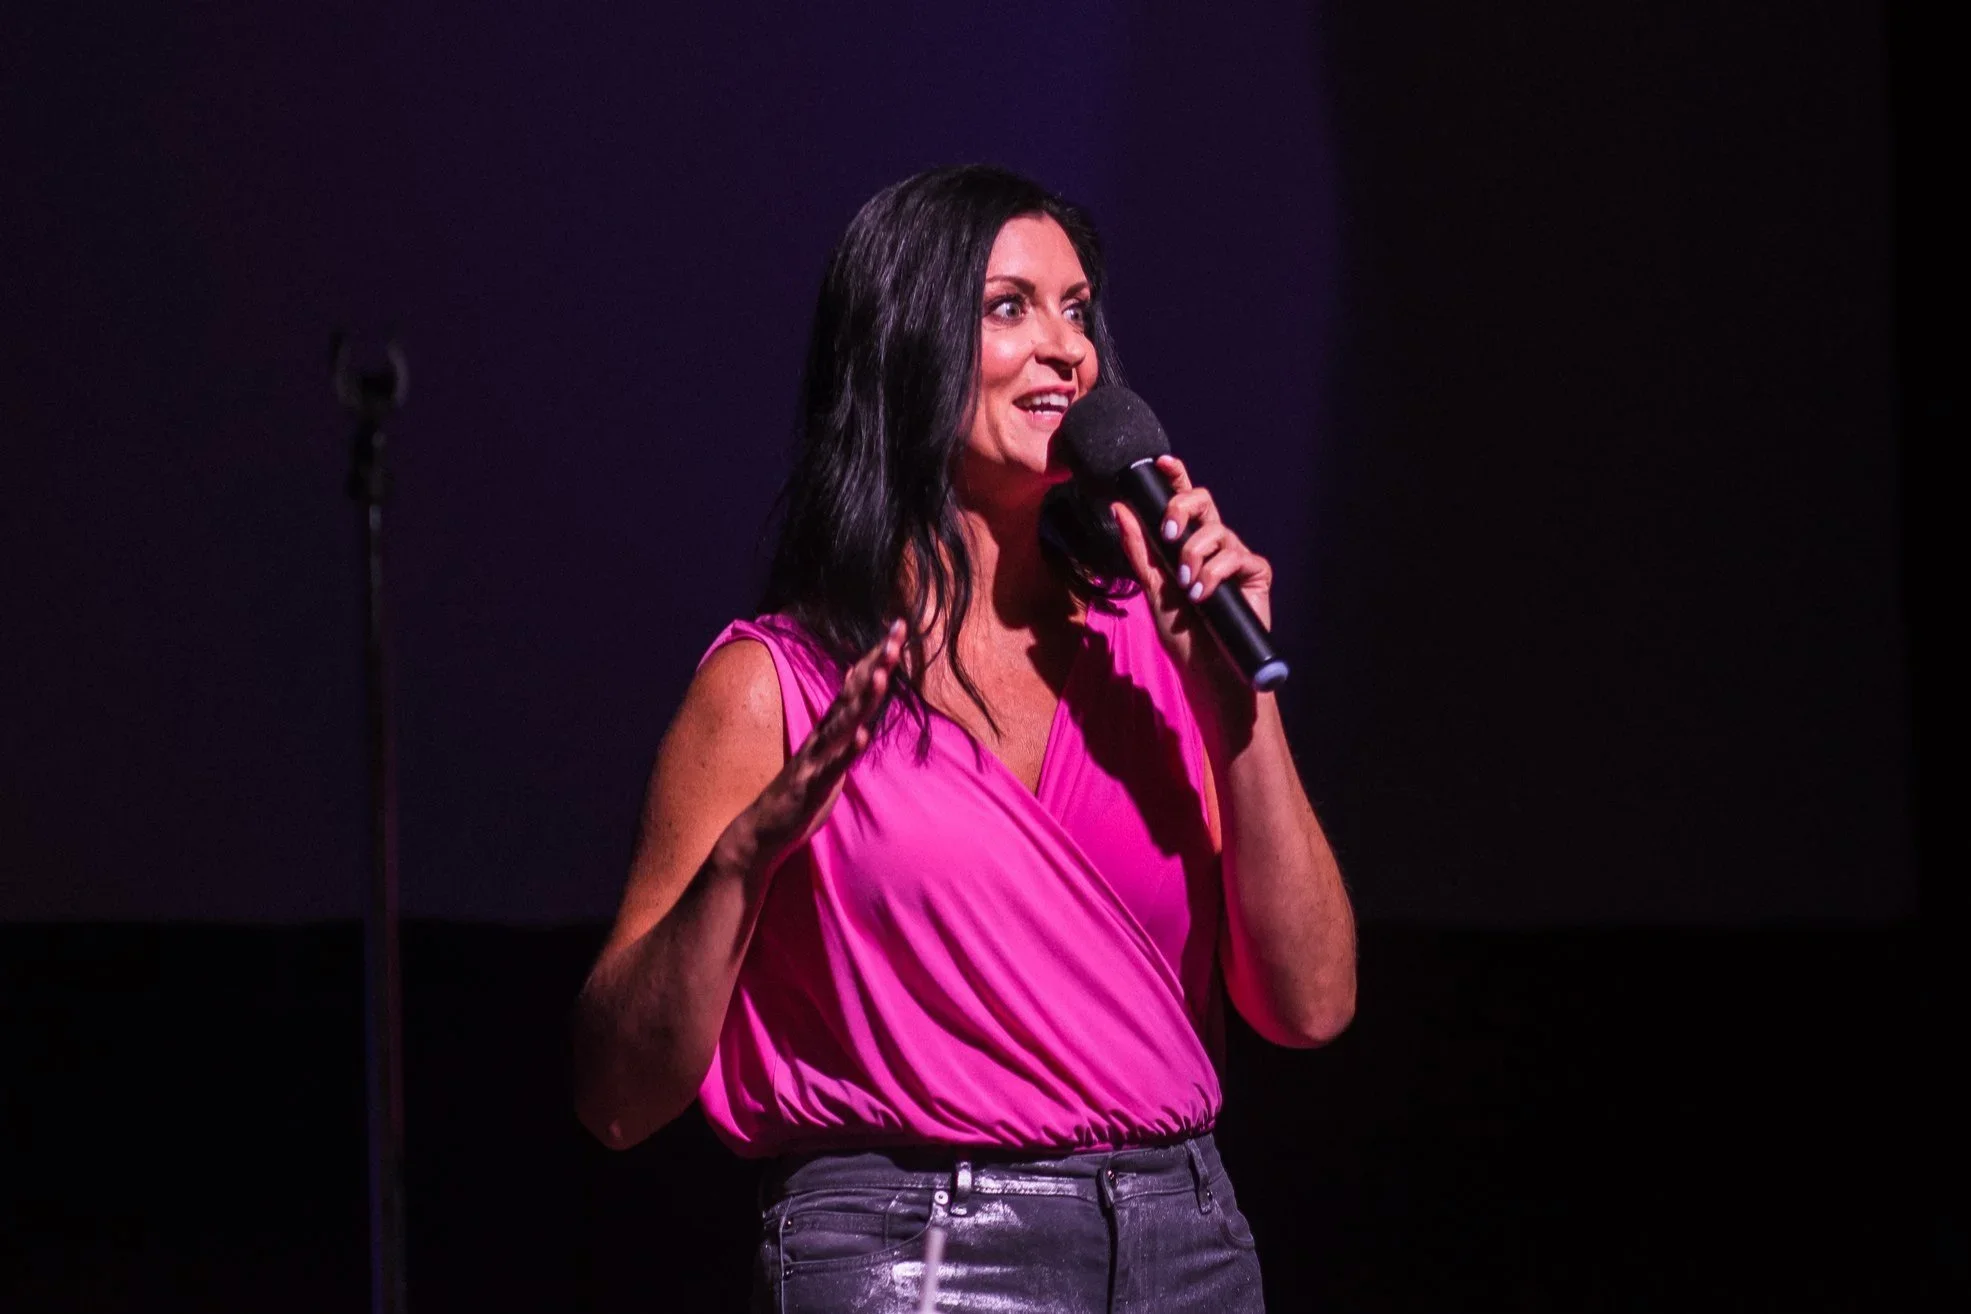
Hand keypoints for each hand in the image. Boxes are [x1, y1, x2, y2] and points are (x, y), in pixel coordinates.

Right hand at [722, 620, 904, 874]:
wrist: (762, 830)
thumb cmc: (801, 790)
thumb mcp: (828, 747)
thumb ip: (843, 715)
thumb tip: (858, 680)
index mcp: (829, 726)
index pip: (857, 682)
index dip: (878, 656)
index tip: (898, 627)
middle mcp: (823, 734)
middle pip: (853, 692)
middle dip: (876, 663)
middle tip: (896, 634)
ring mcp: (816, 757)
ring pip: (843, 722)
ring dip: (863, 699)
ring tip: (882, 675)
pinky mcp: (812, 784)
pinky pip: (833, 765)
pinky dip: (848, 750)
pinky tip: (863, 734)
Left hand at [1111, 455, 1274, 702]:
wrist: (1210, 673)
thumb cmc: (1183, 636)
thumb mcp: (1152, 590)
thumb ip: (1139, 549)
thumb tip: (1119, 508)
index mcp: (1186, 546)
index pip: (1182, 504)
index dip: (1175, 477)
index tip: (1160, 461)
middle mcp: (1212, 546)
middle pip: (1204, 501)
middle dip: (1183, 508)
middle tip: (1169, 532)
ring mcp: (1235, 558)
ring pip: (1216, 530)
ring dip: (1195, 555)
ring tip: (1188, 588)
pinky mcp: (1255, 573)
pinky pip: (1235, 556)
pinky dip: (1215, 574)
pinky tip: (1204, 597)